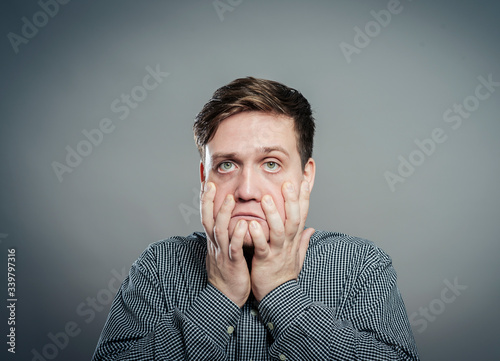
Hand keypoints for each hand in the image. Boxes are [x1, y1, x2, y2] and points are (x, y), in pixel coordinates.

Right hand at [201, 182, 250, 307]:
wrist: (226, 297)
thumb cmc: (229, 272)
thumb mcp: (225, 251)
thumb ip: (228, 235)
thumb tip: (233, 220)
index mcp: (215, 241)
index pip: (206, 216)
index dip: (205, 201)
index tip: (206, 184)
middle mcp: (216, 245)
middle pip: (208, 219)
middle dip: (208, 202)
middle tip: (210, 185)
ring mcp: (223, 253)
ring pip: (220, 231)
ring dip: (224, 214)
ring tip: (230, 199)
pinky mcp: (232, 263)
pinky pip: (234, 248)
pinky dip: (238, 235)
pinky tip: (243, 224)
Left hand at [248, 180, 313, 301]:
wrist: (279, 296)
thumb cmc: (284, 274)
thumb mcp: (297, 256)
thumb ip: (303, 241)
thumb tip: (312, 229)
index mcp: (294, 239)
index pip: (303, 214)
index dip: (304, 198)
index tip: (305, 181)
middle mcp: (289, 243)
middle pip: (294, 218)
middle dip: (292, 201)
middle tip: (288, 183)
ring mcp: (278, 251)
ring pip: (279, 230)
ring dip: (273, 214)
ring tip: (265, 199)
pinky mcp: (265, 260)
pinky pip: (262, 247)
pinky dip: (258, 236)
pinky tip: (252, 225)